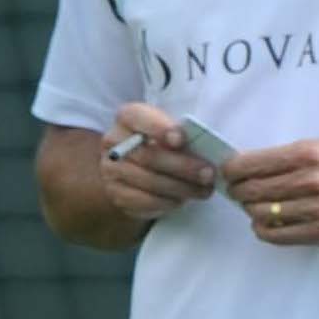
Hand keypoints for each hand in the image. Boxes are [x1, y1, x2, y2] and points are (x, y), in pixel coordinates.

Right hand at [97, 104, 217, 226]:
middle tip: (208, 174)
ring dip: (180, 188)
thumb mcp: (174, 130)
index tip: (181, 140)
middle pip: (147, 155)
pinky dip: (167, 202)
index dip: (158, 128)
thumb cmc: (166, 144)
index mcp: (127, 117)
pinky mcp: (116, 194)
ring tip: (203, 190)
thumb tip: (203, 148)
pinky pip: (143, 201)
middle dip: (182, 166)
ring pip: (148, 181)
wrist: (144, 168)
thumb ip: (184, 133)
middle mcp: (113, 142)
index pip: (136, 117)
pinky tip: (182, 199)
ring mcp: (111, 170)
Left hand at [220, 137, 318, 245]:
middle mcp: (310, 181)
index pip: (249, 165)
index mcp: (307, 155)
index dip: (231, 171)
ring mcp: (316, 210)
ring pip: (259, 213)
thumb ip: (283, 157)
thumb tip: (243, 168)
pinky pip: (276, 235)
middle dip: (237, 190)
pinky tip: (265, 222)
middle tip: (238, 190)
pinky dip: (262, 229)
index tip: (228, 173)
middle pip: (250, 191)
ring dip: (250, 210)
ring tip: (255, 205)